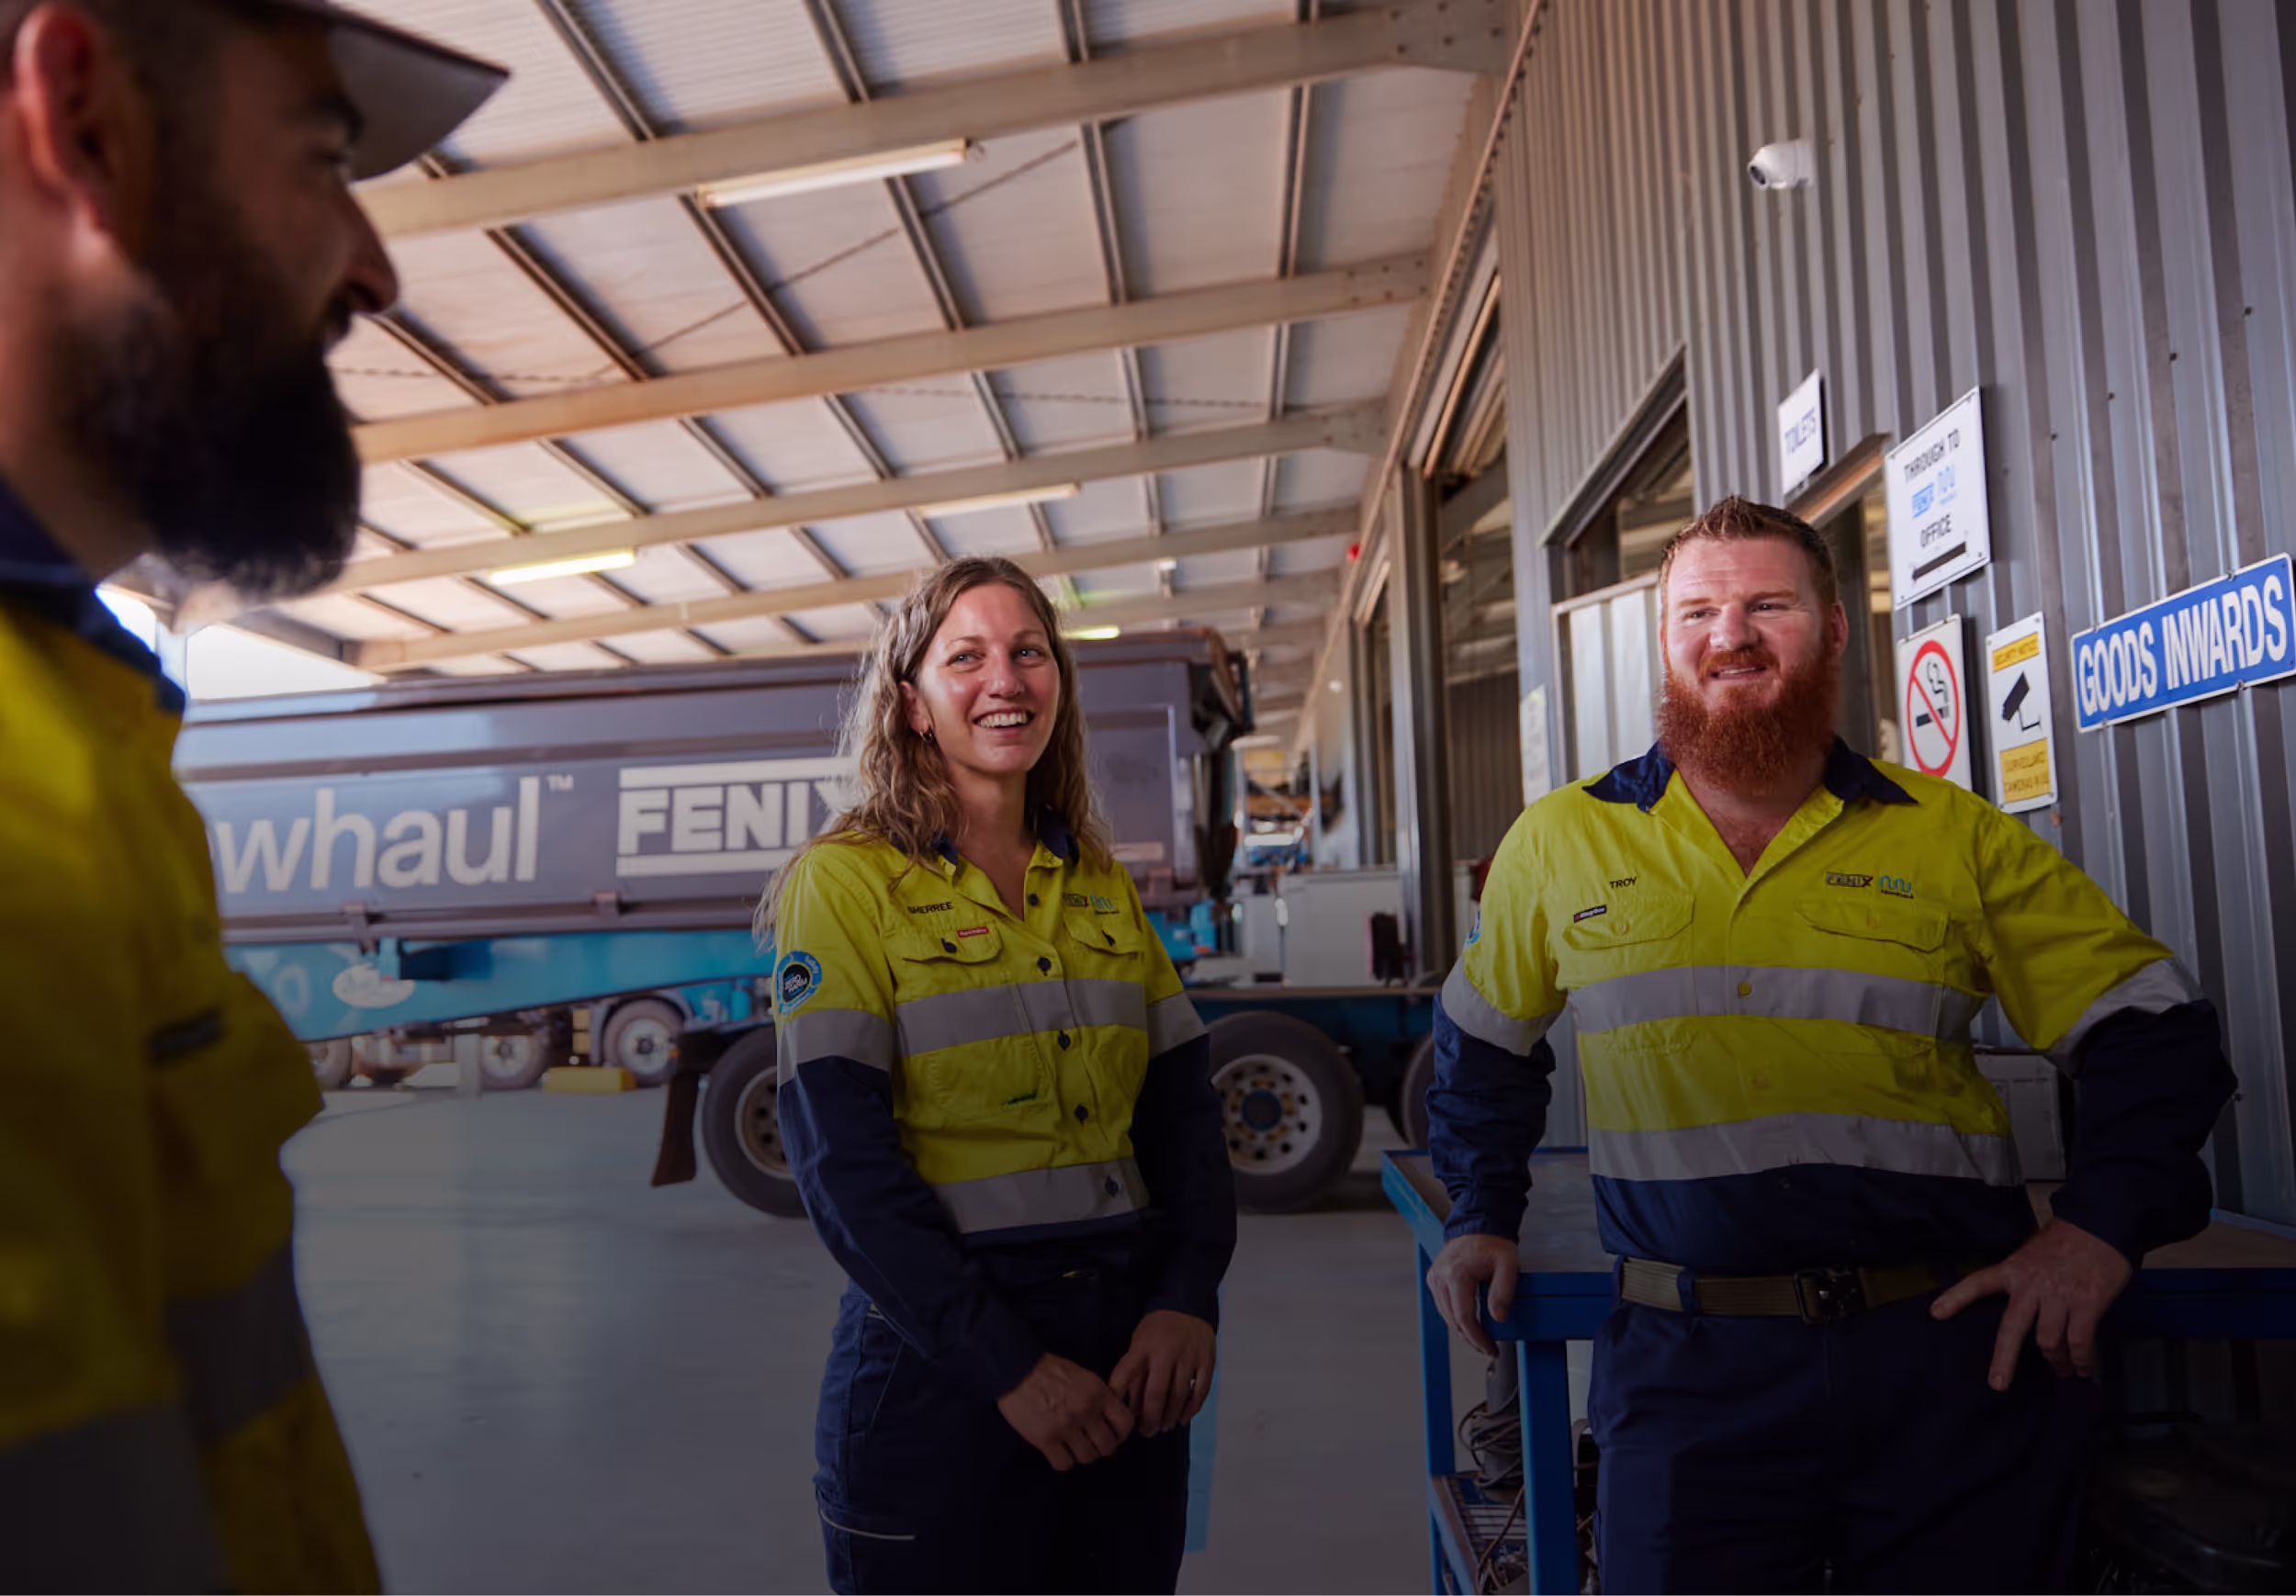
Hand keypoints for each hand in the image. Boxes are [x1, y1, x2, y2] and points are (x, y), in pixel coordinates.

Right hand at [996, 1353, 1135, 1470]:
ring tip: (1073, 1445)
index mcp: (1097, 1393)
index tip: (1113, 1434)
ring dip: (1082, 1454)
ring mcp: (1066, 1426)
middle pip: (1107, 1446)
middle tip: (1091, 1442)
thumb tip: (1111, 1416)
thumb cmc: (1048, 1369)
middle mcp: (1085, 1410)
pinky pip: (1064, 1464)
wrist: (1016, 1369)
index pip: (1124, 1423)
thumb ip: (1099, 1396)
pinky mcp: (1045, 1439)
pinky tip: (1058, 1450)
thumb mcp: (1084, 1375)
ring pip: (1087, 1457)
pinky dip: (1063, 1461)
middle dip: (1101, 1447)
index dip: (1121, 1433)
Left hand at [1109, 1310, 1215, 1436]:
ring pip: (1179, 1396)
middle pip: (1157, 1393)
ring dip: (1170, 1416)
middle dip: (1150, 1418)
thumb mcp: (1138, 1342)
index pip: (1126, 1373)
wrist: (1188, 1306)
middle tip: (1147, 1432)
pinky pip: (1200, 1391)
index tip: (1119, 1416)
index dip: (1120, 1396)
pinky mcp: (1206, 1361)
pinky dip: (1192, 1409)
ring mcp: (1189, 1357)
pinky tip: (1183, 1419)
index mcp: (1144, 1347)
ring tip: (1163, 1427)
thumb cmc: (1157, 1328)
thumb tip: (1132, 1407)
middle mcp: (1166, 1353)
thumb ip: (1135, 1373)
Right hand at [1427, 1234, 1518, 1356]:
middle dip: (1471, 1338)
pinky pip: (1445, 1306)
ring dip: (1463, 1330)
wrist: (1479, 1224)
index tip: (1490, 1348)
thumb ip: (1503, 1291)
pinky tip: (1470, 1323)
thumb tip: (1497, 1317)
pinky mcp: (1435, 1279)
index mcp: (1456, 1273)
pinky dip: (1457, 1318)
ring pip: (1447, 1315)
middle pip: (1453, 1320)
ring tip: (1481, 1339)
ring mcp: (1435, 1278)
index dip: (1477, 1337)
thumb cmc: (1492, 1241)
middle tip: (1488, 1348)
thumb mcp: (1508, 1264)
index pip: (1464, 1317)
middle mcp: (1440, 1277)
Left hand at [1931, 1218, 2133, 1388]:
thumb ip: (2021, 1279)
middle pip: (2012, 1328)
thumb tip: (2019, 1305)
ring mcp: (2059, 1296)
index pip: (1978, 1282)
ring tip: (2060, 1371)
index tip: (1936, 1313)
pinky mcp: (2086, 1303)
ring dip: (2055, 1362)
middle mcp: (2031, 1286)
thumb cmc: (2064, 1241)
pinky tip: (2081, 1369)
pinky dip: (2081, 1360)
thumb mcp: (2031, 1253)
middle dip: (2004, 1359)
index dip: (1957, 1298)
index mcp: (2013, 1270)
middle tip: (1998, 1384)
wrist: (2100, 1227)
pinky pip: (2079, 1341)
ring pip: (2048, 1341)